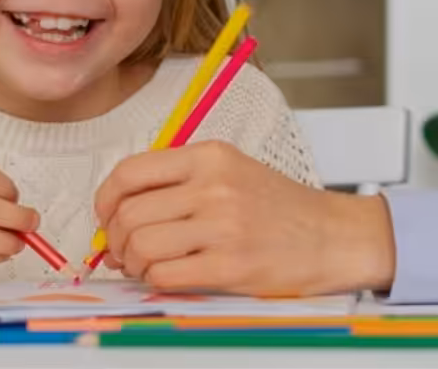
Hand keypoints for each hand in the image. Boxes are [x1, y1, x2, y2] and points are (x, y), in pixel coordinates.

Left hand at [94, 142, 395, 295]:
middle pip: (129, 213)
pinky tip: (169, 276)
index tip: (107, 216)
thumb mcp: (231, 172)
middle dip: (117, 239)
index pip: (130, 172)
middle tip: (126, 251)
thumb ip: (178, 184)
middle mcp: (214, 186)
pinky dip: (155, 280)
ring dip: (134, 263)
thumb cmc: (278, 208)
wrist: (332, 236)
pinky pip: (165, 275)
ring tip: (148, 266)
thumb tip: (117, 215)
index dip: (105, 199)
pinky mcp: (231, 265)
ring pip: (141, 245)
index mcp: (210, 157)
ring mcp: (223, 226)